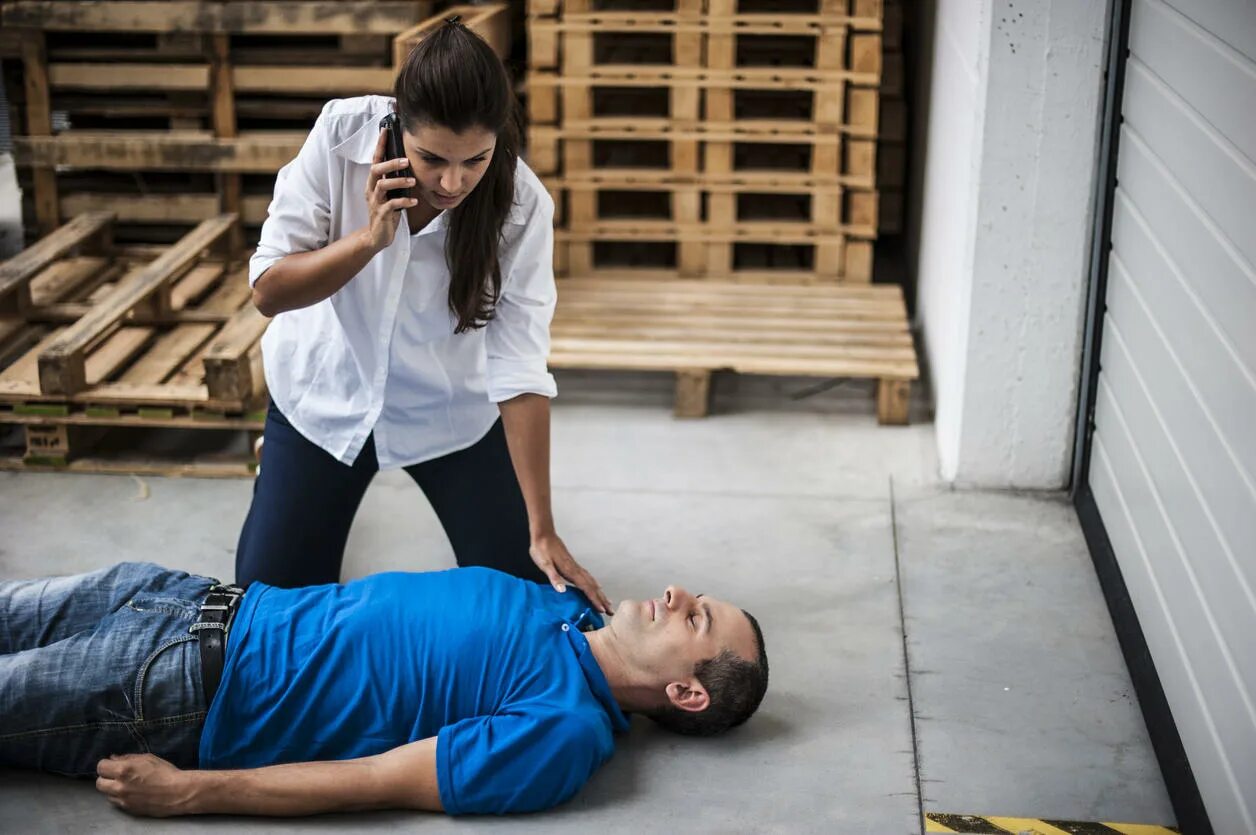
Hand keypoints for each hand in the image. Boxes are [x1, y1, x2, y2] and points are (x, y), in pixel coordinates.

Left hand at [95, 753, 194, 816]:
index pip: (101, 767)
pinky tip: (130, 792)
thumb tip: (113, 758)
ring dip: (112, 788)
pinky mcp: (127, 809)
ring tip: (125, 784)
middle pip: (99, 782)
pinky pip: (115, 802)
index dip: (106, 764)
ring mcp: (122, 799)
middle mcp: (119, 786)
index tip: (112, 764)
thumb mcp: (148, 758)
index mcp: (124, 770)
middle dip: (106, 777)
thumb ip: (128, 758)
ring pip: (106, 794)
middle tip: (116, 775)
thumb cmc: (165, 772)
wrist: (177, 792)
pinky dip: (119, 797)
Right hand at [361, 128, 417, 252]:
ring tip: (412, 180)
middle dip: (390, 163)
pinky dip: (404, 201)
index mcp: (374, 182)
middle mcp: (372, 189)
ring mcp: (375, 202)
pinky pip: (391, 205)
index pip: (375, 160)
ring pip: (383, 186)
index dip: (380, 145)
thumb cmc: (387, 211)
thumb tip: (409, 163)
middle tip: (406, 160)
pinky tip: (414, 201)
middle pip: (376, 170)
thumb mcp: (391, 193)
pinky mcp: (381, 214)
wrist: (378, 236)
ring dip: (398, 182)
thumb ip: (396, 179)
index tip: (385, 130)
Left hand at [530, 532, 613, 614]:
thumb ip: (554, 577)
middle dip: (602, 599)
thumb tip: (562, 590)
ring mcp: (575, 567)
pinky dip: (594, 584)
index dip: (594, 599)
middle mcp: (576, 569)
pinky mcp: (573, 565)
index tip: (602, 609)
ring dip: (600, 593)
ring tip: (607, 602)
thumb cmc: (542, 549)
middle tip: (611, 611)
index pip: (586, 588)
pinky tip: (596, 586)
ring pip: (592, 582)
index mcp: (570, 571)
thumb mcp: (544, 564)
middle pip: (593, 587)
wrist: (544, 535)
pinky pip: (587, 578)